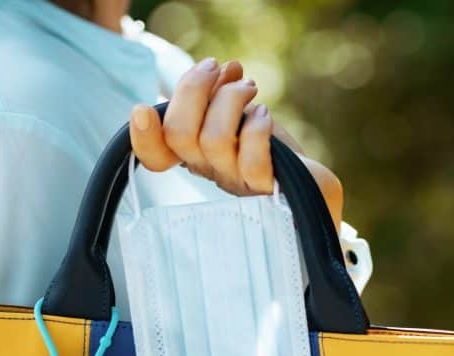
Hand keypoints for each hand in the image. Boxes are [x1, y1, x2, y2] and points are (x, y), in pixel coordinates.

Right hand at [129, 58, 343, 225]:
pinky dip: (256, 126)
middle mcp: (210, 172)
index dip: (142, 136)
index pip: (155, 155)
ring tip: (250, 89)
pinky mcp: (267, 188)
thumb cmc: (274, 149)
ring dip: (231, 99)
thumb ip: (223, 93)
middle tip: (217, 68)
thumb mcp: (243, 114)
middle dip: (195, 88)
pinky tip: (265, 116)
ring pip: (213, 139)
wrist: (312, 188)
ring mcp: (237, 183)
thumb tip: (223, 68)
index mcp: (196, 155)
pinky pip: (251, 159)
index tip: (142, 109)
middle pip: (179, 134)